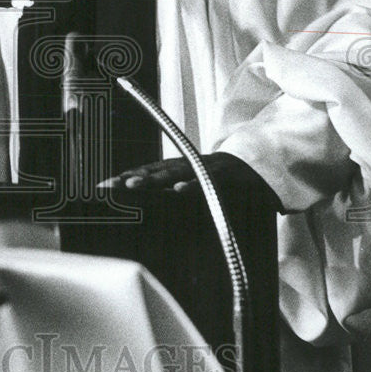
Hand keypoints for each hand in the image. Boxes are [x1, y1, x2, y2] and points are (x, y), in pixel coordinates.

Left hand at [99, 152, 283, 211]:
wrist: (269, 169)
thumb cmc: (232, 183)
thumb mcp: (203, 188)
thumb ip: (181, 195)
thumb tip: (160, 206)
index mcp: (183, 168)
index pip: (149, 171)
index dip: (126, 176)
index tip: (101, 186)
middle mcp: (191, 165)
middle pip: (154, 171)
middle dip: (130, 177)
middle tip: (107, 185)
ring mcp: (207, 168)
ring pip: (174, 172)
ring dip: (152, 179)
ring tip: (130, 185)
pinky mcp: (226, 175)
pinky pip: (206, 181)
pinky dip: (191, 186)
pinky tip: (176, 191)